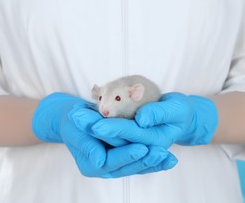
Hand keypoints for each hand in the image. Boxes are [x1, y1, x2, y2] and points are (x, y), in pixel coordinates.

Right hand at [32, 92, 177, 177]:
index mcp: (90, 164)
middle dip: (145, 160)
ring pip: (136, 167)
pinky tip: (169, 160)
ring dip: (153, 163)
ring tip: (170, 158)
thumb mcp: (76, 125)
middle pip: (126, 167)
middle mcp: (103, 169)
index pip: (110, 161)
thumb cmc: (74, 119)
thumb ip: (87, 143)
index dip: (126, 155)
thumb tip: (99, 160)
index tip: (142, 148)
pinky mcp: (123, 161)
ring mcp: (114, 167)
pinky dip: (154, 162)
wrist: (75, 119)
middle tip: (161, 153)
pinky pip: (139, 162)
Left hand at [86, 92, 217, 147]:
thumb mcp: (175, 109)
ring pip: (110, 136)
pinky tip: (82, 114)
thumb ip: (159, 114)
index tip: (96, 124)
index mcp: (155, 142)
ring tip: (75, 114)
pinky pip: (112, 132)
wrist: (180, 116)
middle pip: (115, 138)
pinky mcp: (127, 139)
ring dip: (92, 124)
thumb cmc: (180, 110)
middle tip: (77, 117)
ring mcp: (134, 144)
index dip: (113, 129)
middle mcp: (142, 147)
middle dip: (95, 127)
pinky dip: (96, 122)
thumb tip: (141, 120)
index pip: (130, 135)